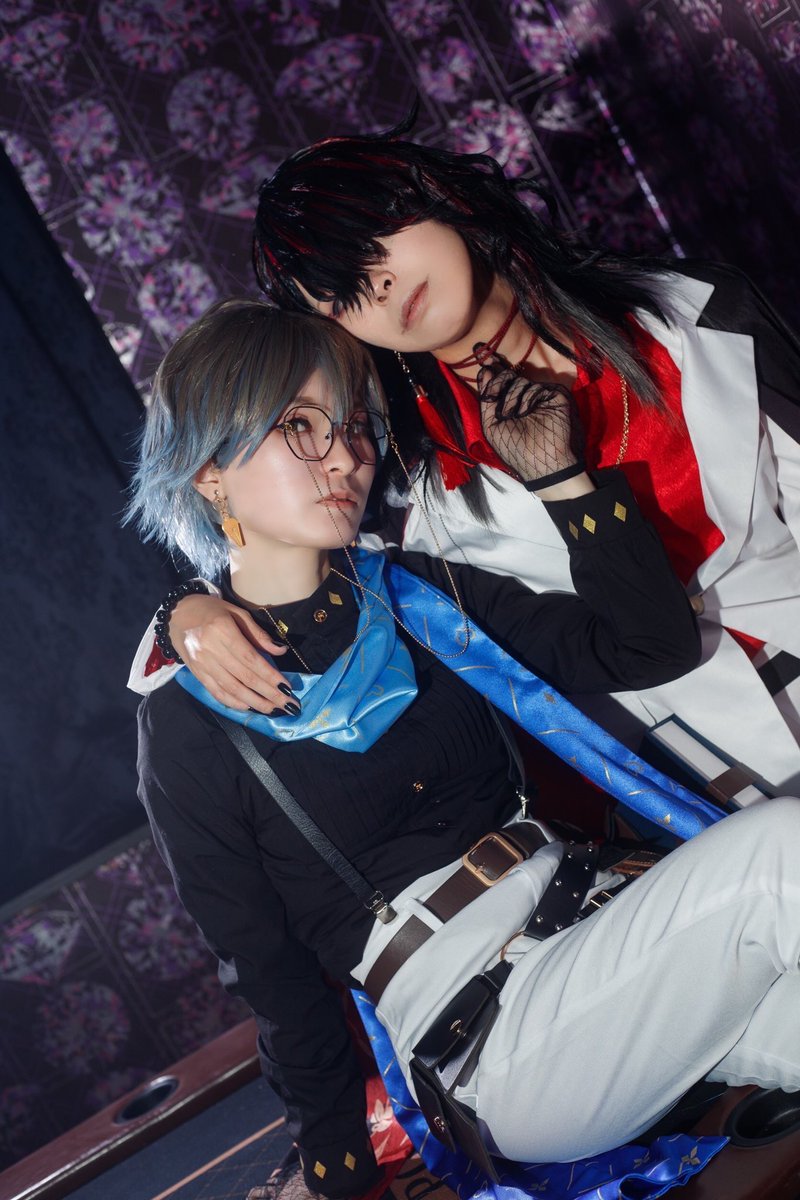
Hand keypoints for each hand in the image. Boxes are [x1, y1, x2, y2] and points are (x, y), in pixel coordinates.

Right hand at [170, 593, 297, 713]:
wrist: (177, 614)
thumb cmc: (211, 610)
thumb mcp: (237, 613)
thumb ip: (258, 634)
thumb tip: (281, 651)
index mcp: (223, 630)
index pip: (251, 659)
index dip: (270, 675)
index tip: (287, 688)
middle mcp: (211, 649)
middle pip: (244, 676)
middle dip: (268, 693)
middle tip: (287, 705)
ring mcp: (202, 663)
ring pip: (231, 688)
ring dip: (254, 702)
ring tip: (272, 710)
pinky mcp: (196, 673)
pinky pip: (216, 691)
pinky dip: (233, 702)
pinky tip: (249, 707)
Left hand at [476, 346, 585, 488]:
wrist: (539, 463)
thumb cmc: (514, 449)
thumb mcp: (491, 425)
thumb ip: (486, 398)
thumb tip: (484, 369)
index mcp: (508, 403)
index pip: (500, 379)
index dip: (492, 368)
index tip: (481, 353)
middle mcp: (524, 397)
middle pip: (508, 375)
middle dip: (498, 384)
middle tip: (494, 399)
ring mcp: (540, 396)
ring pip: (520, 381)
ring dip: (512, 399)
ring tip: (514, 416)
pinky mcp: (555, 396)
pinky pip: (536, 387)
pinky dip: (528, 399)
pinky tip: (527, 412)